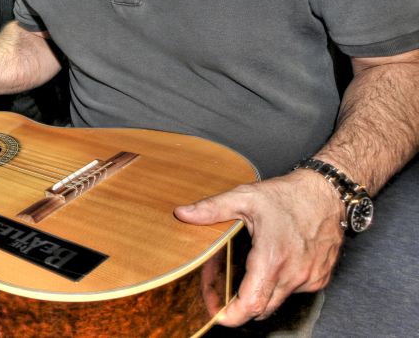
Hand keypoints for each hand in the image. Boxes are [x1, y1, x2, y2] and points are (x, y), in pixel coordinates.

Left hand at [174, 169, 344, 325]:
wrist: (327, 193)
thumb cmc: (287, 195)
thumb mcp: (244, 197)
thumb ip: (211, 208)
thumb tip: (182, 214)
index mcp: (272, 257)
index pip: (252, 303)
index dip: (233, 316)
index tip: (218, 316)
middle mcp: (294, 273)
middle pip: (264, 307)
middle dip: (241, 308)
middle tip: (223, 298)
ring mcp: (310, 277)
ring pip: (279, 299)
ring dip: (261, 295)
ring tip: (246, 279)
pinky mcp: (320, 277)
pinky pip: (295, 291)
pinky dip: (281, 285)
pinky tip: (272, 267)